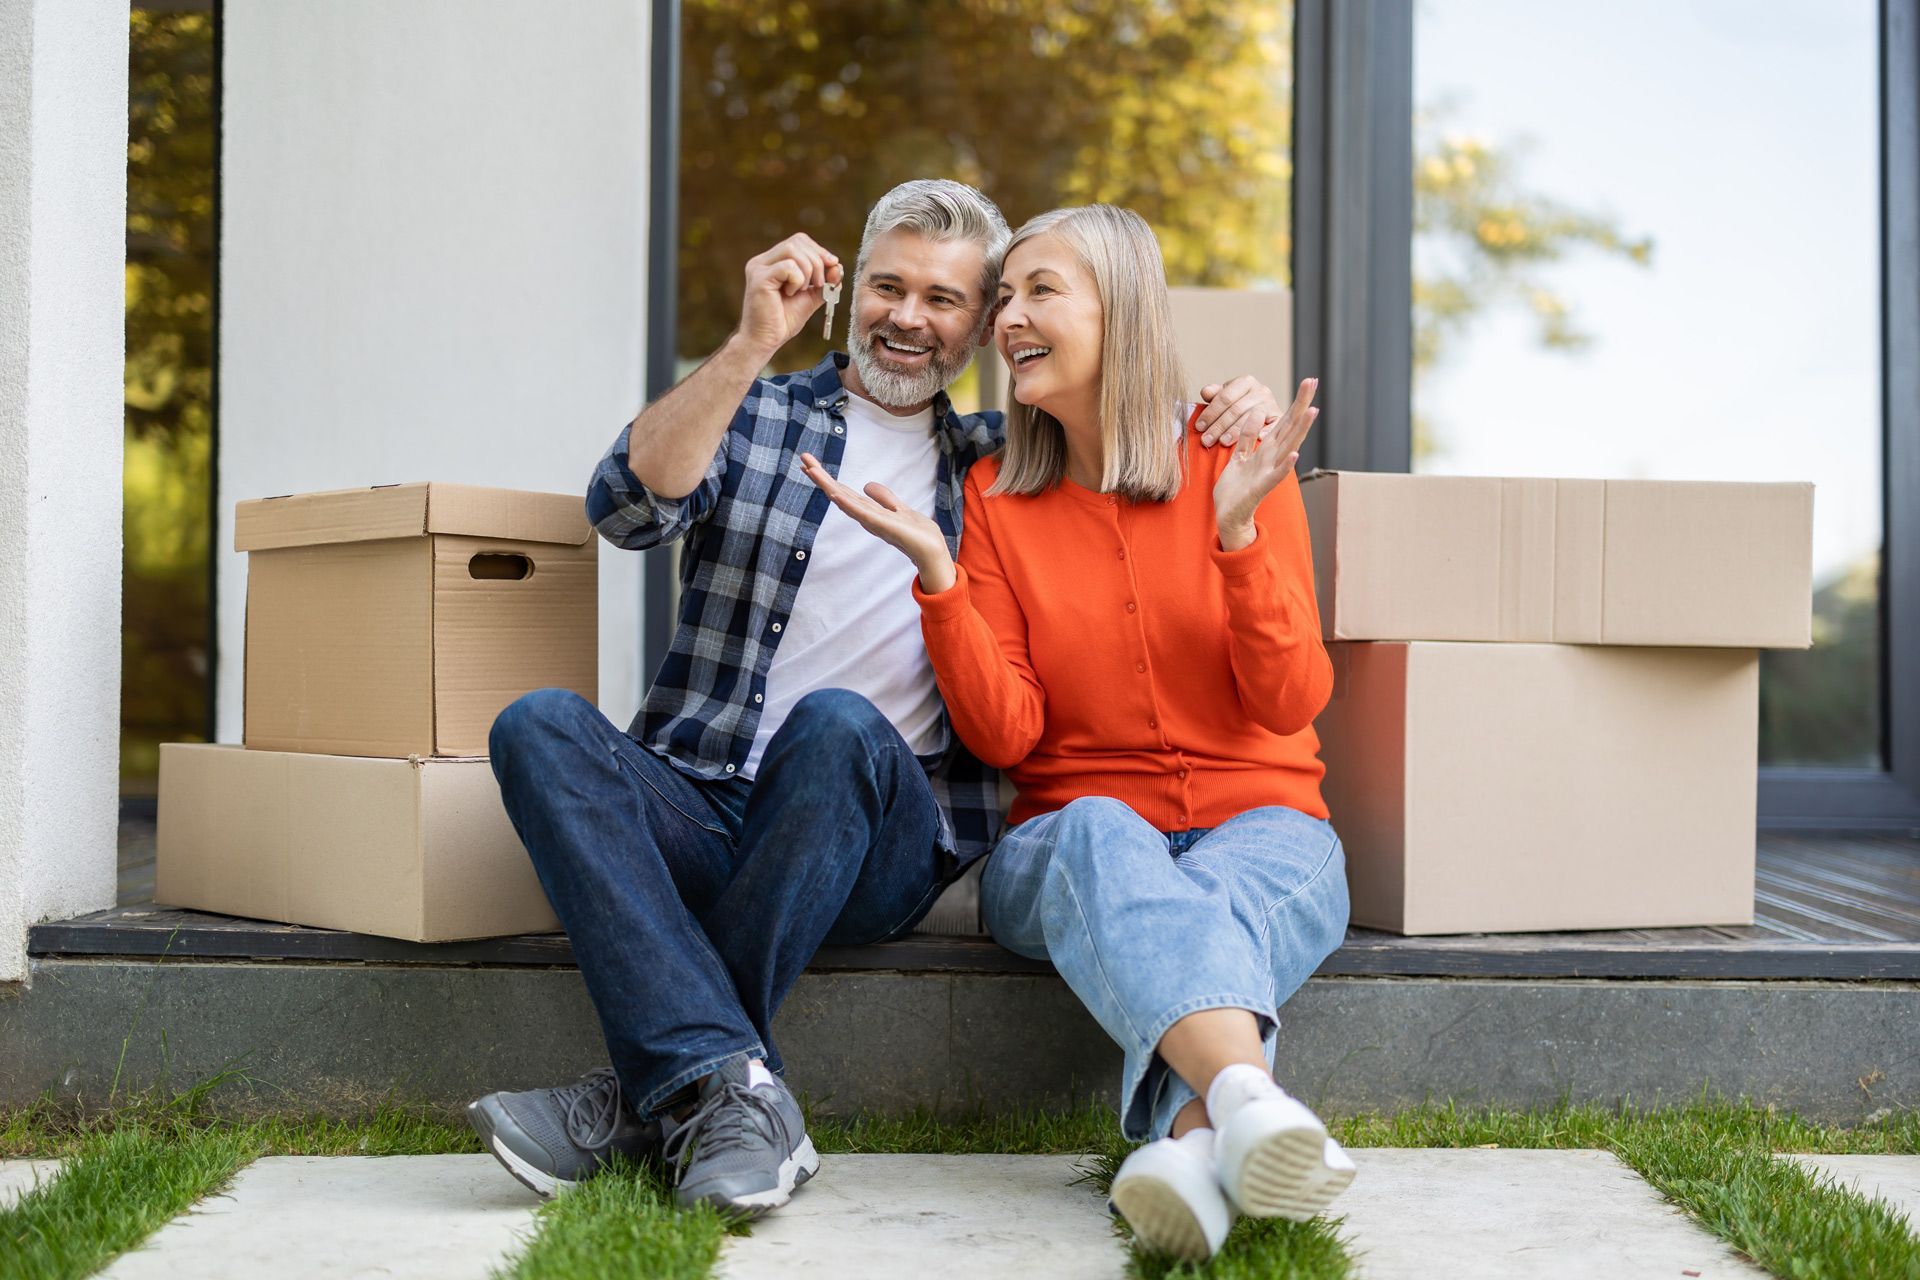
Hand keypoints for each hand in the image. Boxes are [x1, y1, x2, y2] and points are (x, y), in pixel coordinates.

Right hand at [737, 235, 842, 359]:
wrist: (766, 340)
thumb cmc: (783, 320)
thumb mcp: (810, 297)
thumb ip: (824, 282)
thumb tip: (838, 266)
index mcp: (772, 261)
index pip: (799, 240)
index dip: (819, 250)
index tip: (832, 266)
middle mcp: (762, 261)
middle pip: (797, 241)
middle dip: (817, 261)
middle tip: (819, 284)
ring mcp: (758, 268)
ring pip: (793, 250)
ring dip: (808, 270)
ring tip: (804, 290)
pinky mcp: (759, 278)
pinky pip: (788, 267)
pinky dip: (798, 280)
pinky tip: (791, 294)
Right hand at [799, 452, 956, 592]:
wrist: (932, 552)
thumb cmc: (917, 534)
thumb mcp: (898, 508)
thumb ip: (883, 497)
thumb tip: (866, 485)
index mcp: (869, 511)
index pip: (844, 492)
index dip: (828, 478)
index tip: (810, 464)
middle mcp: (866, 516)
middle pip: (839, 493)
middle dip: (821, 477)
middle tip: (803, 459)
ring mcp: (872, 522)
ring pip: (845, 500)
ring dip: (828, 485)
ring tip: (811, 470)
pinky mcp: (882, 526)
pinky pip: (861, 513)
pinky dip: (847, 504)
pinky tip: (834, 494)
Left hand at [1193, 374, 1282, 447]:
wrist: (1263, 413)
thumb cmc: (1238, 406)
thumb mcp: (1226, 398)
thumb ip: (1215, 395)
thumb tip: (1205, 392)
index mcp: (1245, 382)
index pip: (1225, 398)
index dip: (1211, 412)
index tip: (1199, 426)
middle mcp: (1261, 391)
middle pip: (1236, 410)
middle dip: (1219, 426)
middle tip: (1206, 440)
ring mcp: (1272, 404)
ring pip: (1250, 419)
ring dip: (1235, 432)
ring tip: (1223, 443)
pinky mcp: (1280, 418)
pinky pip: (1272, 426)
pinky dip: (1265, 431)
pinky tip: (1257, 439)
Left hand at [1212, 377, 1318, 550]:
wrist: (1228, 515)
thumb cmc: (1235, 487)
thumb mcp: (1239, 454)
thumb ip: (1248, 435)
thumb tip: (1254, 411)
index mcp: (1267, 449)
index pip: (1284, 420)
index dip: (1296, 401)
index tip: (1309, 381)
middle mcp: (1273, 457)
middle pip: (1290, 427)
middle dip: (1301, 405)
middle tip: (1314, 381)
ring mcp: (1269, 472)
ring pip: (1288, 446)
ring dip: (1300, 430)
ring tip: (1313, 411)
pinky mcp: (1261, 487)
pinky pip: (1275, 475)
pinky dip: (1285, 465)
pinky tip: (1295, 455)